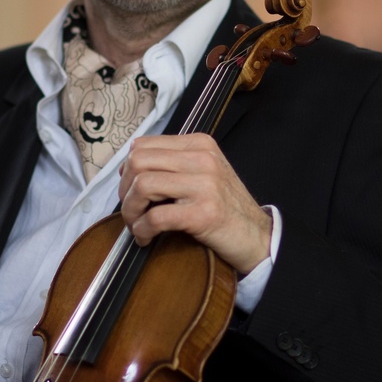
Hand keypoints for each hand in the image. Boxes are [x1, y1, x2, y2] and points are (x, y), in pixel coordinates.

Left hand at [118, 134, 270, 274]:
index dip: (127, 170)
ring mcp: (205, 185)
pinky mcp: (203, 213)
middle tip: (131, 210)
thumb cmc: (226, 207)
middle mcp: (202, 159)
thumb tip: (129, 170)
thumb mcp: (204, 173)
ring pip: (143, 185)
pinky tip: (146, 237)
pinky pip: (156, 217)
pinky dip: (142, 229)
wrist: (257, 236)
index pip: (143, 145)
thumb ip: (173, 164)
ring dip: (131, 211)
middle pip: (138, 162)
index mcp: (199, 144)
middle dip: (125, 190)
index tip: (130, 189)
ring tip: (137, 225)